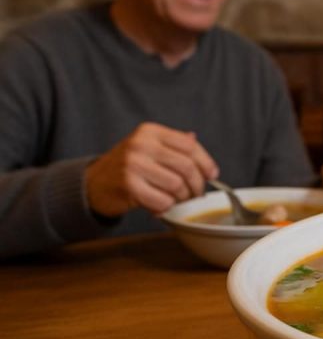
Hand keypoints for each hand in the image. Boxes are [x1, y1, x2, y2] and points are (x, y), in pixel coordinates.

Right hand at [85, 123, 218, 216]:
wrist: (93, 183)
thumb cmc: (128, 167)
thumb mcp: (149, 148)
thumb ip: (174, 145)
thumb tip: (200, 147)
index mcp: (150, 131)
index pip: (189, 145)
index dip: (206, 162)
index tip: (212, 175)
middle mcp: (141, 144)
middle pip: (186, 167)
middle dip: (196, 185)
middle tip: (195, 194)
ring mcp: (133, 164)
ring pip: (176, 185)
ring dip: (181, 198)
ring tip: (175, 200)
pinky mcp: (128, 185)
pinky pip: (162, 200)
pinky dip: (166, 207)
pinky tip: (160, 205)